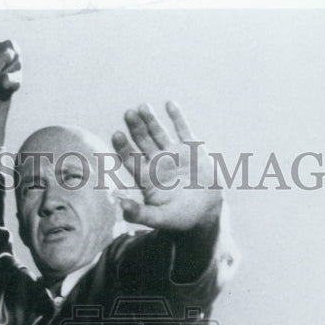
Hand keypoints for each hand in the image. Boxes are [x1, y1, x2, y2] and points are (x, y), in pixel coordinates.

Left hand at [112, 102, 221, 230]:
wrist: (207, 214)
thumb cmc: (179, 220)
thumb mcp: (158, 218)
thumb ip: (139, 213)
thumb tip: (119, 204)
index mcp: (146, 178)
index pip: (130, 159)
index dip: (123, 147)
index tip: (117, 135)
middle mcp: (157, 163)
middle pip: (142, 142)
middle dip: (135, 128)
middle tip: (128, 114)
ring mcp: (174, 154)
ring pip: (159, 133)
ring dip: (151, 120)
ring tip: (142, 107)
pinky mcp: (191, 149)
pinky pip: (183, 129)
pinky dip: (177, 117)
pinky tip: (169, 104)